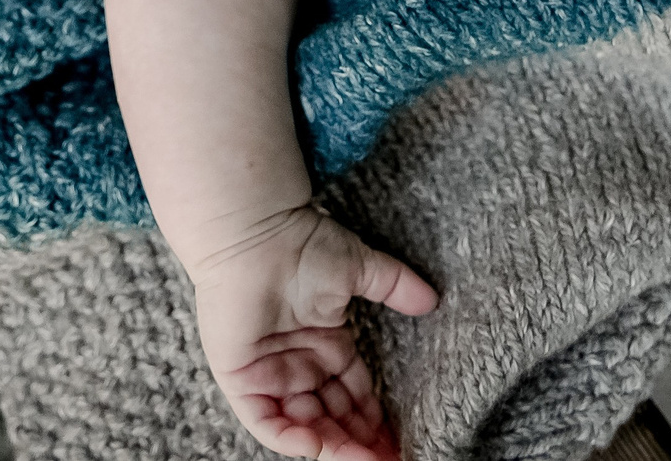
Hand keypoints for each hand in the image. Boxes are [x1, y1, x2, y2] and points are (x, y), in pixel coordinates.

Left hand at [193, 207, 439, 460]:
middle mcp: (296, 364)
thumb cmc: (300, 244)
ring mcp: (267, 374)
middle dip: (360, 441)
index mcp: (322, 343)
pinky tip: (319, 447)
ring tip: (366, 459)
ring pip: (304, 425)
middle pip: (333, 416)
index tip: (402, 438)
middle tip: (390, 458)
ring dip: (334, 446)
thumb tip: (431, 299)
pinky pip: (265, 421)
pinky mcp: (239, 379)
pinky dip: (291, 438)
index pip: (353, 393)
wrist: (255, 233)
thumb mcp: (359, 268)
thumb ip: (395, 286)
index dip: (375, 418)